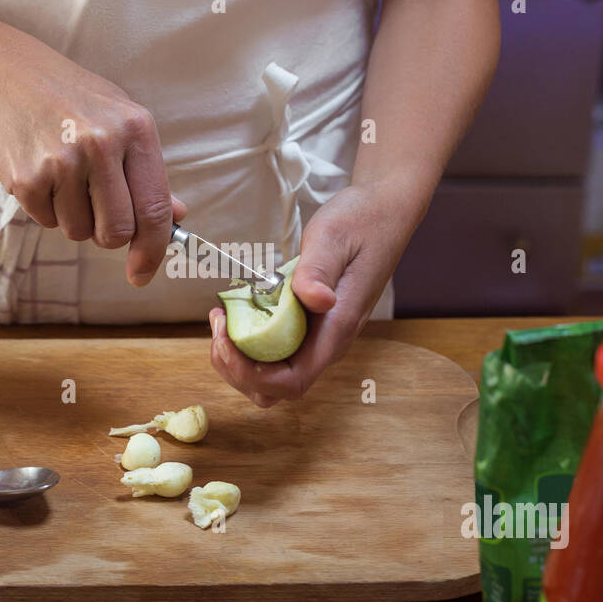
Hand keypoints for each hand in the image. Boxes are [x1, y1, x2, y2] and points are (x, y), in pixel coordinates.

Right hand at [0, 32, 183, 286]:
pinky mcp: (26, 177)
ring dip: (74, 217)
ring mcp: (61, 162)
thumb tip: (176, 217)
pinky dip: (46, 208)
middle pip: (117, 231)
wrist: (5, 73)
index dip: (153, 250)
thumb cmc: (72, 99)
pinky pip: (46, 221)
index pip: (153, 208)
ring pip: (79, 231)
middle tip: (97, 212)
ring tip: (64, 177)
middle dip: (108, 236)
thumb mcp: (120, 121)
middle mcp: (101, 145)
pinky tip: (41, 172)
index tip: (143, 273)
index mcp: (135, 130)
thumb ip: (147, 172)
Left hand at [208, 185, 412, 405]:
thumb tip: (315, 300)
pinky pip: (273, 352)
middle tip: (219, 325)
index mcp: (335, 330)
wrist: (382, 213)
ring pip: (271, 375)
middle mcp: (327, 343)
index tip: (226, 338)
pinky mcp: (308, 326)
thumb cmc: (361, 223)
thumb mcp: (333, 239)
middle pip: (275, 388)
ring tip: (222, 319)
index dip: (251, 374)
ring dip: (238, 358)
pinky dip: (246, 342)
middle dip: (237, 369)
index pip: (291, 382)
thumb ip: (319, 271)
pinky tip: (236, 312)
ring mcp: (317, 337)